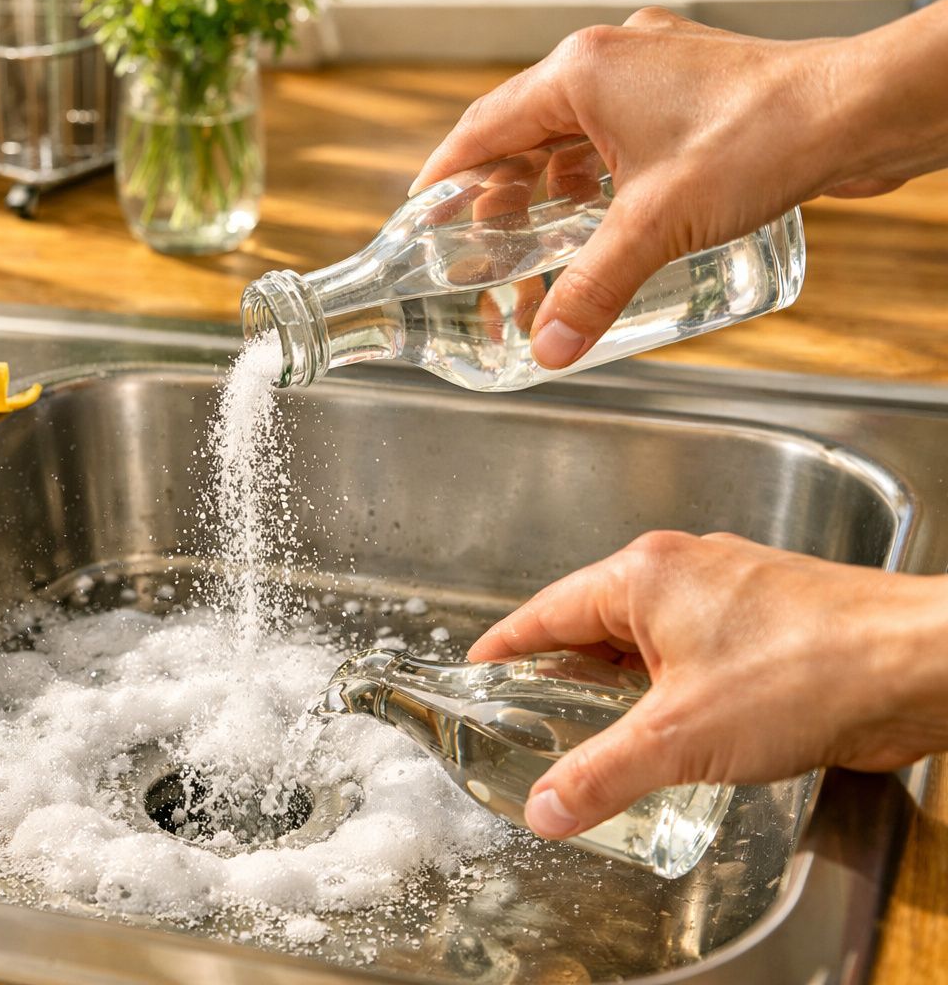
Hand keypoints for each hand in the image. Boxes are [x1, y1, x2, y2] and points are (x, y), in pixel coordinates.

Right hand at [408, 3, 947, 369]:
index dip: (445, 177)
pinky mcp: (692, 90)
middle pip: (526, 132)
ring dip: (551, 190)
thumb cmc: (765, 138)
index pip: (482, 128)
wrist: (861, 110)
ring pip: (575, 133)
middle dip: (501, 197)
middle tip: (483, 251)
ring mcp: (655, 70)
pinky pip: (619, 133)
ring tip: (541, 245)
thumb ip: (593, 289)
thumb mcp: (657, 226)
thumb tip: (549, 344)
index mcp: (582, 73)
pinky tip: (607, 219)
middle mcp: (612, 60)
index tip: (422, 214)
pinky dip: (598, 176)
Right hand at [467, 531, 947, 840]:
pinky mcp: (767, 622)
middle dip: (562, 672)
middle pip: (594, 622)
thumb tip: (546, 809)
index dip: (504, 647)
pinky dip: (670, 687)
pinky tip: (675, 729)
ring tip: (597, 732)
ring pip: (648, 637)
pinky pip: (694, 650)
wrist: (918, 666)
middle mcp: (682, 571)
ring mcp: (728, 593)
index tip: (477, 671)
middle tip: (529, 717)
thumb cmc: (809, 669)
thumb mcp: (680, 738)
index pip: (544, 611)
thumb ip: (602, 775)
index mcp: (643, 575)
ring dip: (621, 684)